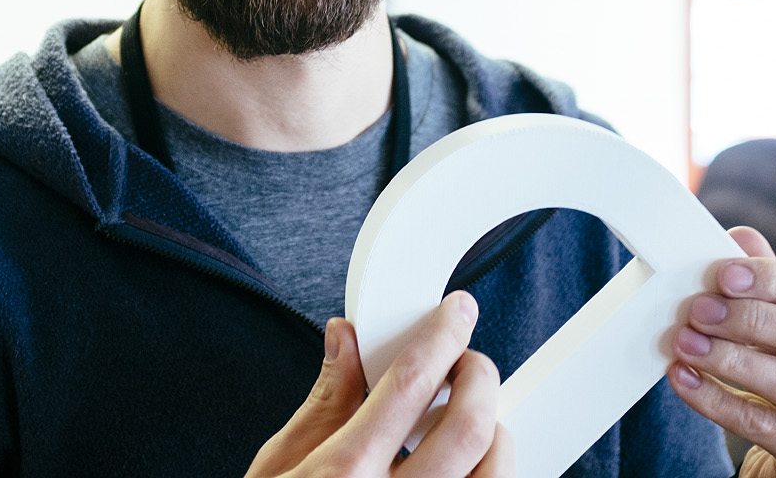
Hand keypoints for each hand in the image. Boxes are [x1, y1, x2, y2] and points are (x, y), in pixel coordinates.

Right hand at [246, 291, 513, 477]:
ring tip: (472, 425)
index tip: (457, 314)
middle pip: (472, 427)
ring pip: (498, 474)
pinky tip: (467, 470)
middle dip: (480, 379)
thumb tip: (345, 341)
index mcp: (343, 475)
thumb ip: (323, 404)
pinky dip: (489, 477)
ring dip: (496, 437)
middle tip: (467, 365)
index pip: (410, 384)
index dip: (442, 336)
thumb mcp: (277, 469)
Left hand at [668, 226, 775, 477]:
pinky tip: (684, 379)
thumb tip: (739, 238)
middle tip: (698, 309)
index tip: (722, 274)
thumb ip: (775, 287)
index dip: (774, 280)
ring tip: (685, 342)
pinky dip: (717, 401)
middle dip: (751, 318)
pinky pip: (765, 426)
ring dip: (729, 358)